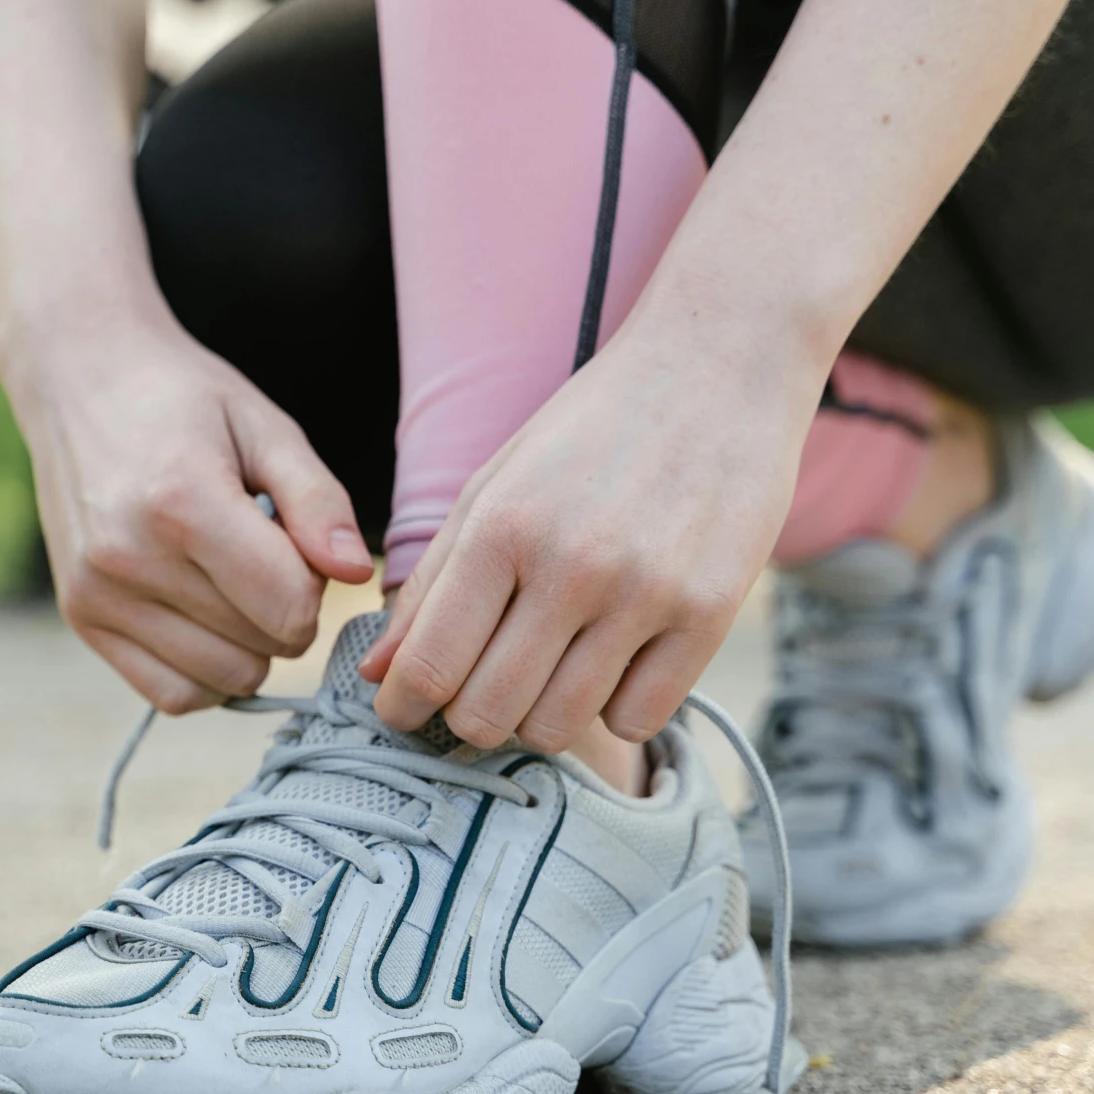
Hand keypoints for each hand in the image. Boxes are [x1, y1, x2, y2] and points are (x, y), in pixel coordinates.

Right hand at [15, 315, 374, 712]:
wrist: (77, 377)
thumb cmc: (182, 399)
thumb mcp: (265, 427)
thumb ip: (318, 502)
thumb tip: (357, 574)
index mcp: (181, 501)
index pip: (289, 607)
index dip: (315, 586)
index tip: (294, 544)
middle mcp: (129, 557)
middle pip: (262, 648)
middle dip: (282, 611)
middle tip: (259, 554)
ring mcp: (98, 595)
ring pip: (223, 681)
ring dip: (248, 646)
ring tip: (227, 579)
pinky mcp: (81, 618)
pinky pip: (172, 695)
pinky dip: (206, 674)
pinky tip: (205, 619)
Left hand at [360, 312, 824, 749]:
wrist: (718, 367)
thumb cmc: (593, 429)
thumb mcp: (496, 485)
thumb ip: (433, 582)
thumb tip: (376, 673)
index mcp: (502, 527)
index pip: (429, 665)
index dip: (402, 706)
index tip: (402, 711)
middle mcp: (571, 565)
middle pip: (487, 713)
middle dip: (469, 716)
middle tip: (482, 686)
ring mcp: (646, 594)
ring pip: (558, 727)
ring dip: (540, 714)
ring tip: (551, 667)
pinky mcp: (711, 613)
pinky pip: (639, 720)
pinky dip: (616, 706)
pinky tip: (616, 661)